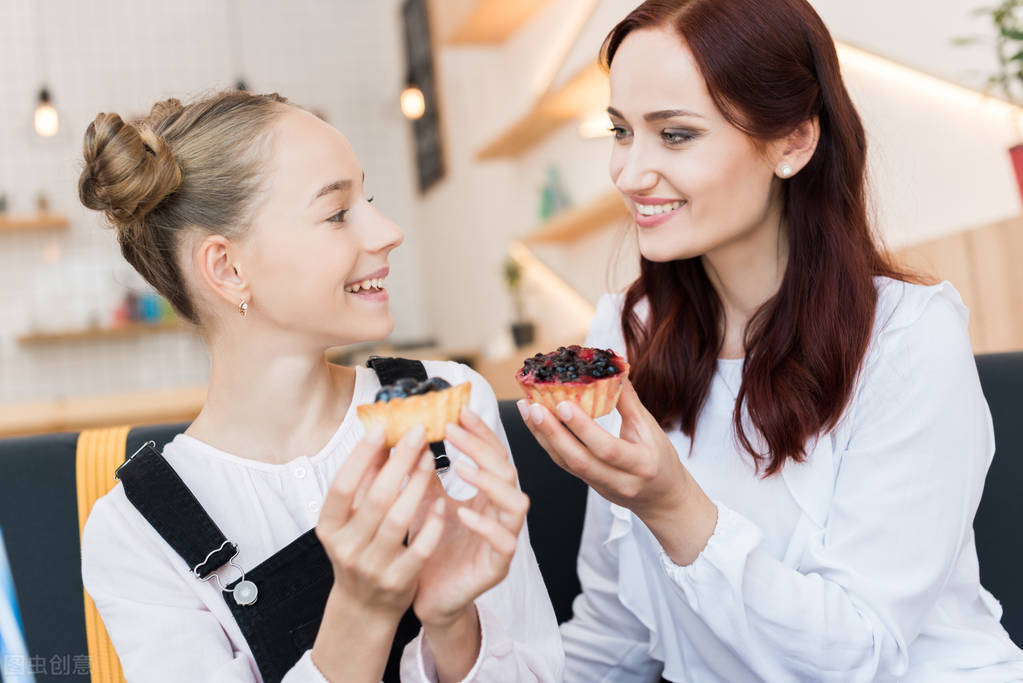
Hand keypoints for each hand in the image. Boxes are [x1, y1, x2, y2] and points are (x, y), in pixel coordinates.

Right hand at [316, 424, 446, 619]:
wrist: (365, 607)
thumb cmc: (360, 549)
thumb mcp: (352, 519)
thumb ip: (365, 480)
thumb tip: (380, 434)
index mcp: (329, 528)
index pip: (342, 486)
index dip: (360, 456)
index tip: (382, 428)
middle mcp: (346, 548)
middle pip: (375, 498)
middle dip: (399, 462)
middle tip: (417, 434)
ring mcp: (372, 567)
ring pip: (399, 520)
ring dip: (417, 485)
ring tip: (430, 459)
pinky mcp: (398, 582)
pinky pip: (420, 548)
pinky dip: (432, 524)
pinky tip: (442, 502)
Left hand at [412, 408, 529, 626]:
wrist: (425, 595)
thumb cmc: (428, 546)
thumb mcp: (421, 501)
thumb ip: (421, 472)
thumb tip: (409, 433)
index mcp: (486, 495)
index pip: (493, 454)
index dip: (479, 432)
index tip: (460, 411)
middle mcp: (500, 513)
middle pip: (507, 471)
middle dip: (482, 448)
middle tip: (453, 431)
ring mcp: (503, 540)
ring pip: (516, 503)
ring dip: (491, 482)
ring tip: (462, 468)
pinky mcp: (497, 567)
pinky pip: (504, 543)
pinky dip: (486, 526)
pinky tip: (463, 514)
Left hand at [519, 378, 715, 564]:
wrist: (662, 500)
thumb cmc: (660, 460)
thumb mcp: (652, 430)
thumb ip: (629, 401)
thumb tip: (612, 367)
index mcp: (642, 465)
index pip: (607, 448)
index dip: (583, 428)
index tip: (563, 404)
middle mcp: (620, 481)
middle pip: (579, 460)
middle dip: (552, 432)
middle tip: (533, 406)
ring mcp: (601, 487)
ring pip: (566, 463)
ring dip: (543, 436)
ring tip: (527, 409)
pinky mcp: (588, 486)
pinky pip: (564, 465)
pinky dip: (548, 442)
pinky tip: (535, 424)